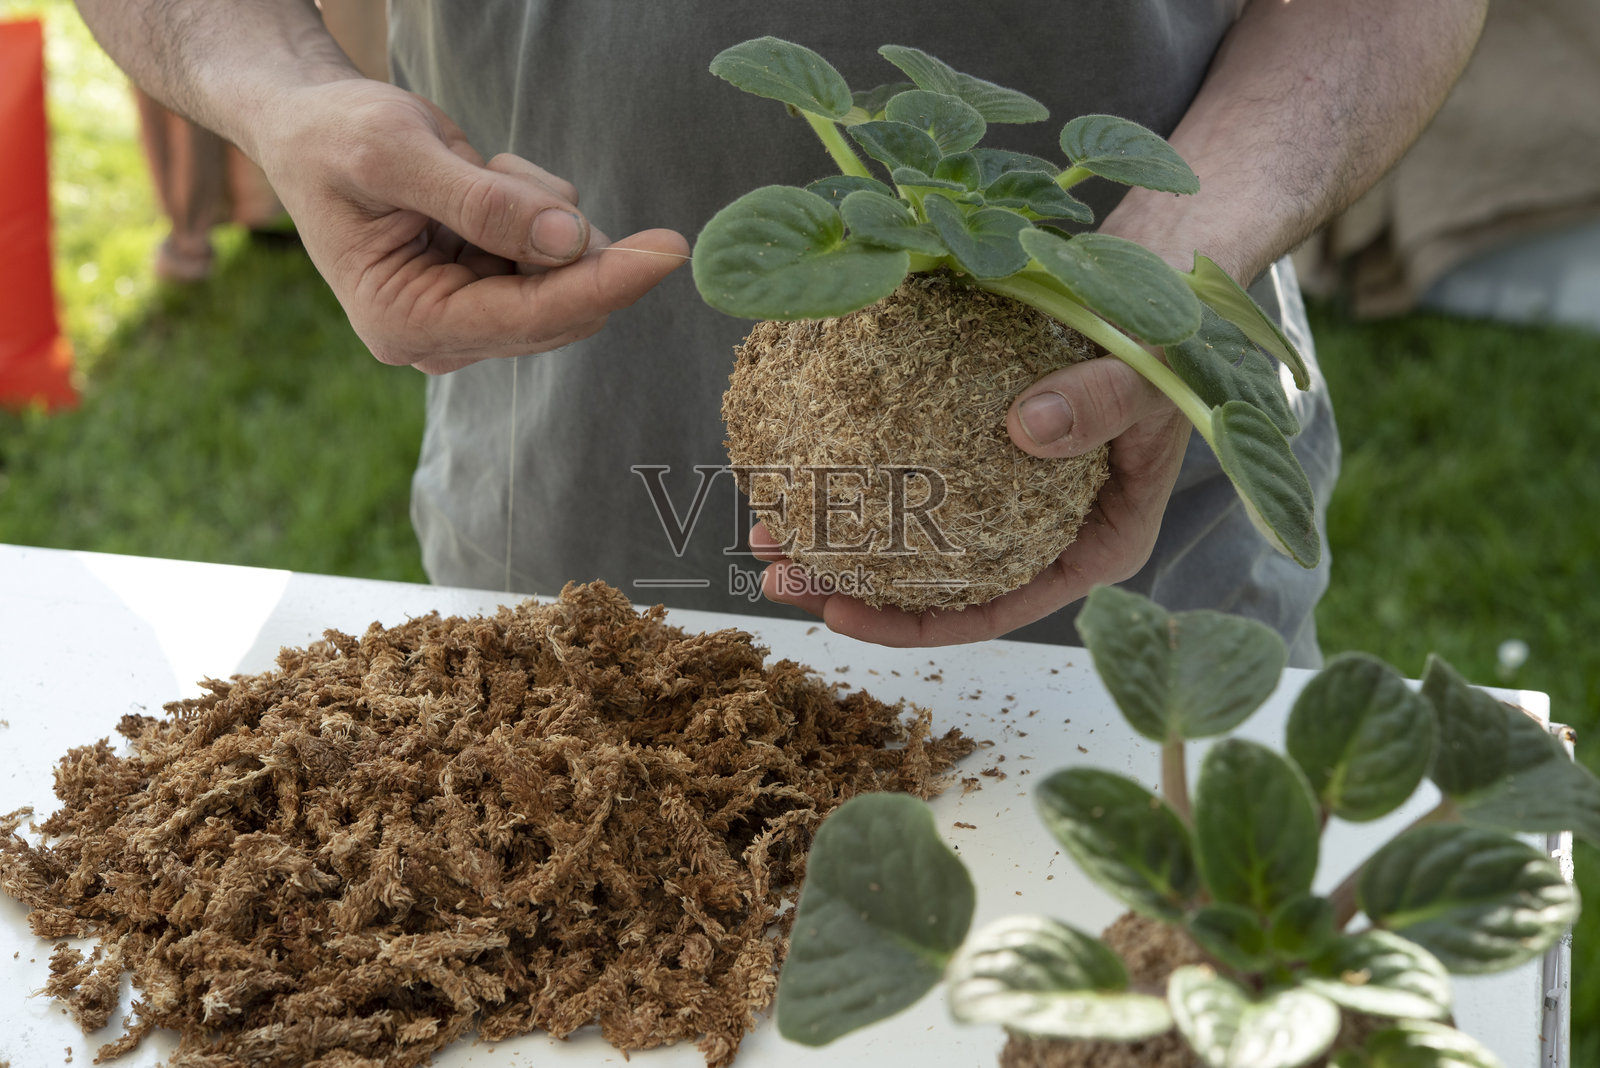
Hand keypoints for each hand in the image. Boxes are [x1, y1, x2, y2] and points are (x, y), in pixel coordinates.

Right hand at [253, 78, 687, 373]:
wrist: (312, 127)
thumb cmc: (334, 136)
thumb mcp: (395, 151)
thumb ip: (481, 201)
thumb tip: (569, 241)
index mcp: (405, 323)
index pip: (531, 318)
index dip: (604, 283)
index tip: (669, 251)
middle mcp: (442, 339)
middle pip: (562, 306)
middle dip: (556, 231)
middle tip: (501, 169)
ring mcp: (472, 320)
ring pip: (566, 274)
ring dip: (540, 209)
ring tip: (472, 170)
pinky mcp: (494, 293)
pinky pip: (557, 253)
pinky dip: (537, 206)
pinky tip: (483, 181)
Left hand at [754, 351, 1191, 645]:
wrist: (1161, 280)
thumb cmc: (1169, 340)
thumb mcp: (1148, 375)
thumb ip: (1101, 402)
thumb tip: (1026, 427)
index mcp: (1091, 547)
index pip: (992, 611)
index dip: (911, 625)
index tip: (837, 613)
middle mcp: (1045, 532)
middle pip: (939, 583)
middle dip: (852, 585)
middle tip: (778, 567)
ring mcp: (1010, 491)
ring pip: (919, 530)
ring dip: (843, 529)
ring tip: (769, 518)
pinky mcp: (981, 444)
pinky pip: (918, 466)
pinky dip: (863, 466)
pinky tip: (805, 455)